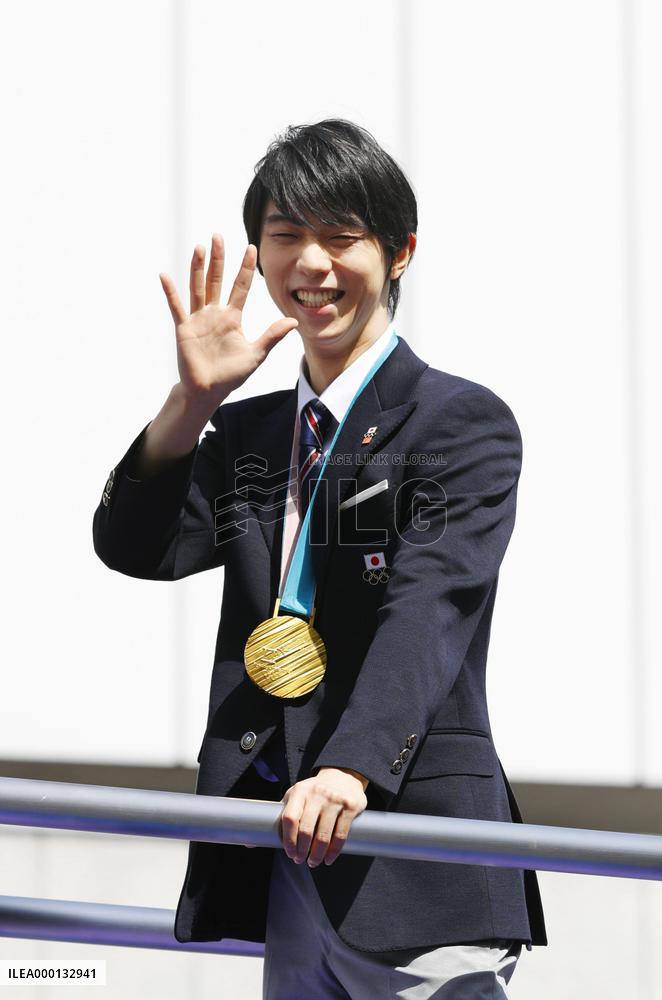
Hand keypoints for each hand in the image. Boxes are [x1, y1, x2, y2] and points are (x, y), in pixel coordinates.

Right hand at [159, 235, 298, 402]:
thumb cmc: (231, 375)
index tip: (251, 247)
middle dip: (219, 258)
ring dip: (197, 267)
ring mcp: (198, 319)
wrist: (208, 391)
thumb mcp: (255, 355)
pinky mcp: (184, 329)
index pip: (240, 287)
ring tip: (199, 246)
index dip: (245, 268)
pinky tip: (165, 276)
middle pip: (217, 280)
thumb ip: (272, 336)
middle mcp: (214, 313)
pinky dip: (171, 292)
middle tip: (218, 235)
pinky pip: (177, 307)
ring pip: (198, 287)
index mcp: (232, 317)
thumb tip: (294, 322)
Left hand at [278, 767, 368, 867]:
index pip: (290, 818)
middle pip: (306, 830)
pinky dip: (333, 852)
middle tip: (300, 860)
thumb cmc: (314, 792)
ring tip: (313, 861)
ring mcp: (335, 800)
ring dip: (317, 855)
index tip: (290, 852)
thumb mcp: (297, 794)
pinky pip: (341, 835)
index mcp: (300, 791)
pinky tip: (328, 859)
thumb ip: (285, 811)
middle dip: (302, 851)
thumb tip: (261, 839)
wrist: (343, 776)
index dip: (288, 840)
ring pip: (324, 836)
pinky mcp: (350, 806)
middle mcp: (317, 794)